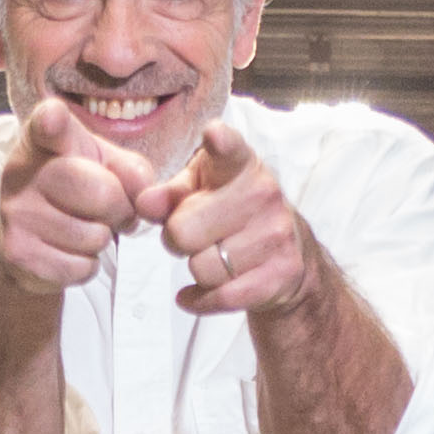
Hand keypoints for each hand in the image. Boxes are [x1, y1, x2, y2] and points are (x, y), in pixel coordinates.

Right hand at [0, 95, 159, 290]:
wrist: (30, 241)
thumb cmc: (76, 192)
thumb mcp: (107, 168)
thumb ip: (132, 172)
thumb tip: (144, 196)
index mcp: (43, 139)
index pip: (48, 123)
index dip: (52, 120)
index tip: (53, 118)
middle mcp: (22, 170)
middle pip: (101, 193)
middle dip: (119, 209)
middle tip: (108, 210)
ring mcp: (16, 212)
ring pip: (95, 237)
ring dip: (101, 239)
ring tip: (83, 228)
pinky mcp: (17, 252)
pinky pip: (80, 267)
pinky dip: (86, 265)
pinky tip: (68, 250)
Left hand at [157, 121, 316, 318]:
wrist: (290, 253)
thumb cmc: (229, 212)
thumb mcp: (198, 191)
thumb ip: (167, 195)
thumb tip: (143, 203)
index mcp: (239, 165)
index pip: (230, 149)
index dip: (220, 142)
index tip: (213, 134)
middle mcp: (263, 193)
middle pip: (184, 231)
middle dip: (178, 240)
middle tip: (193, 236)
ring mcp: (276, 234)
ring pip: (202, 268)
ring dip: (197, 269)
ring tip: (211, 256)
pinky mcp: (281, 273)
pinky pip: (221, 296)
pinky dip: (202, 299)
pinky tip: (203, 290)